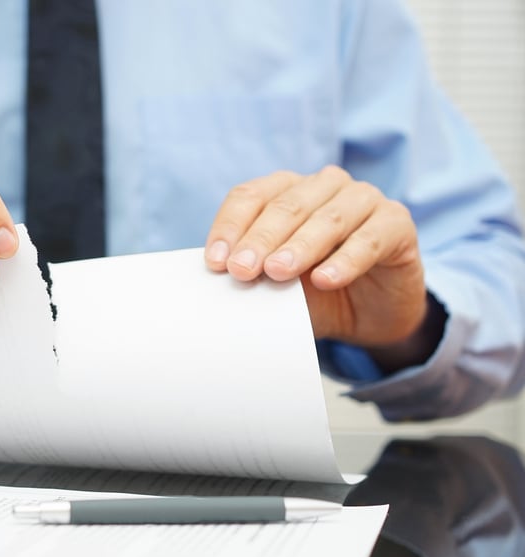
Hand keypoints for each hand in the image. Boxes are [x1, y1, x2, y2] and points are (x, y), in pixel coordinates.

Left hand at [204, 167, 428, 349]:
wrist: (371, 315)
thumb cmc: (316, 292)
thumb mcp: (278, 285)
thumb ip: (254, 275)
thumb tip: (219, 279)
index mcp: (287, 190)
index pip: (250, 197)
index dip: (230, 227)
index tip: (215, 262)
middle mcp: (324, 186)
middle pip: (285, 205)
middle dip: (260, 239)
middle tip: (241, 270)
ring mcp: (364, 199)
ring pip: (327, 217)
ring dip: (300, 246)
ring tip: (278, 273)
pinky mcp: (397, 223)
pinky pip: (369, 238)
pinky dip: (346, 260)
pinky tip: (325, 280)